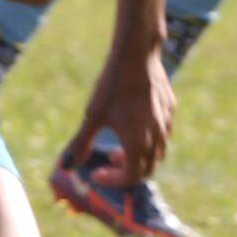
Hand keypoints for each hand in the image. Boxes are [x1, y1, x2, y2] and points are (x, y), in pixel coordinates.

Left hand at [71, 39, 174, 182]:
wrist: (137, 56)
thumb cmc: (112, 86)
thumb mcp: (92, 116)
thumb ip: (80, 144)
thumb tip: (65, 166)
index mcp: (137, 144)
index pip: (130, 178)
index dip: (112, 181)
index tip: (96, 173)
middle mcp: (157, 137)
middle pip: (147, 169)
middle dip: (126, 172)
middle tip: (108, 160)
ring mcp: (166, 123)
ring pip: (158, 153)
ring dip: (139, 157)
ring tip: (119, 145)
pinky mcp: (170, 108)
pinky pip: (163, 134)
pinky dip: (149, 140)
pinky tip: (133, 124)